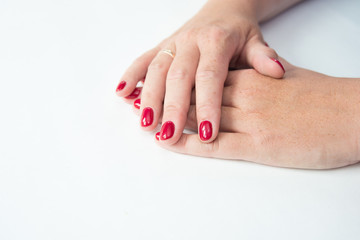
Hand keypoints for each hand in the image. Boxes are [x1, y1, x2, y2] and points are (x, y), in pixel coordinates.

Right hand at [116, 0, 284, 144]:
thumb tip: (276, 72)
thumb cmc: (239, 32)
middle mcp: (191, 41)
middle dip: (172, 108)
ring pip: (156, 70)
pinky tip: (122, 94)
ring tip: (144, 124)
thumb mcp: (255, 41)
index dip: (207, 106)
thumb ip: (262, 57)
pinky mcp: (162, 45)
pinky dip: (130, 75)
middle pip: (178, 77)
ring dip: (148, 97)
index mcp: (216, 41)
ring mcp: (173, 43)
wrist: (224, 8)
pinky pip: (143, 59)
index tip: (207, 134)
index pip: (210, 77)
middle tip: (168, 136)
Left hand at [157, 59, 359, 168]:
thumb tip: (249, 76)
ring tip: (146, 124)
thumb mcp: (288, 78)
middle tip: (140, 106)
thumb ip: (263, 76)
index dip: (180, 85)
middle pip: (196, 96)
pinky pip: (216, 145)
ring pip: (201, 117)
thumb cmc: (325, 97)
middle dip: (167, 100)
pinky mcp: (259, 146)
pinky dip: (190, 143)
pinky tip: (171, 142)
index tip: (159, 87)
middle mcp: (246, 95)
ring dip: (171, 120)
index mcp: (252, 78)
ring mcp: (250, 120)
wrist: (355, 114)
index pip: (206, 80)